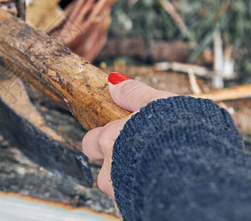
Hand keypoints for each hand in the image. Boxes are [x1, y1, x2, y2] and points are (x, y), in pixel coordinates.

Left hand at [82, 72, 175, 202]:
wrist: (199, 174)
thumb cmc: (180, 136)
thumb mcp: (158, 102)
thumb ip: (133, 93)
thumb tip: (113, 82)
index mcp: (108, 141)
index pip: (90, 142)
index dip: (104, 140)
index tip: (120, 137)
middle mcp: (108, 170)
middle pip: (103, 170)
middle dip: (117, 165)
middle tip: (140, 156)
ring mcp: (121, 194)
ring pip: (120, 189)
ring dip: (132, 182)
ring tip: (158, 172)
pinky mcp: (135, 210)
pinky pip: (134, 202)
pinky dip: (144, 195)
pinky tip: (162, 186)